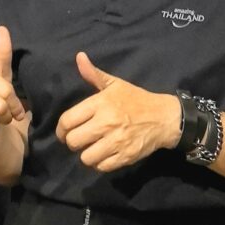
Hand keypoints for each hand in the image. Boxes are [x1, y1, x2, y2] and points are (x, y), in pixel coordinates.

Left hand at [55, 52, 180, 171]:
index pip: (67, 121)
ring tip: (91, 148)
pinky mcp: (126, 156)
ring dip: (86, 154)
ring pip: (86, 157)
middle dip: (72, 142)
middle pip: (74, 141)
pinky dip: (99, 164)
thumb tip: (79, 57)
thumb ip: (93, 74)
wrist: (164, 118)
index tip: (64, 132)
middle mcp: (106, 123)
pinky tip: (103, 155)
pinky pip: (102, 167)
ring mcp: (117, 141)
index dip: (61, 129)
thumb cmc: (136, 100)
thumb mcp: (115, 84)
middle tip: (79, 140)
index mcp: (100, 104)